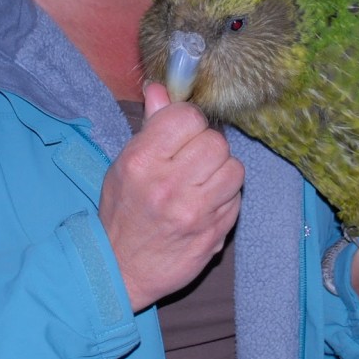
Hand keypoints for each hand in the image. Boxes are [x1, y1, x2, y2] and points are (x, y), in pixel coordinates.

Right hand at [98, 83, 243, 312]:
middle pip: (216, 142)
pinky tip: (207, 203)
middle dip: (208, 146)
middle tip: (193, 159)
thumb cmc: (122, 211)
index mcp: (142, 161)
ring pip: (234, 169)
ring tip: (203, 180)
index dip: (189, 122)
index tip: (183, 133)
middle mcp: (169, 185)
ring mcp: (194, 213)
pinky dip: (226, 197)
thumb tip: (160, 88)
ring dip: (222, 171)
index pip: (187, 117)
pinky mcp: (214, 234)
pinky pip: (237, 199)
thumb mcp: (125, 163)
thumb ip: (150, 125)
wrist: (121, 269)